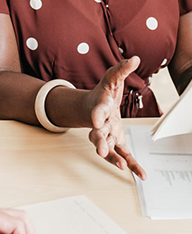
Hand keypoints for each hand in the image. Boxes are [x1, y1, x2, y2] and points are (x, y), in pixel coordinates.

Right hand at [86, 56, 146, 179]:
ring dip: (112, 157)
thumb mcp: (112, 79)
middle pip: (97, 134)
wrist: (94, 107)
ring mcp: (108, 134)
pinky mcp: (117, 142)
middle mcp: (101, 123)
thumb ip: (121, 69)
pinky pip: (123, 155)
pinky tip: (140, 175)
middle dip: (99, 142)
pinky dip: (131, 165)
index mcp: (100, 107)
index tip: (95, 120)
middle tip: (100, 150)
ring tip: (120, 167)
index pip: (97, 111)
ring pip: (108, 147)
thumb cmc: (103, 93)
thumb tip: (134, 59)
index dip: (96, 116)